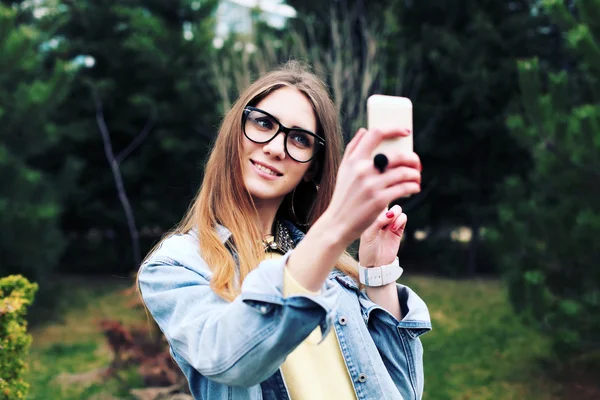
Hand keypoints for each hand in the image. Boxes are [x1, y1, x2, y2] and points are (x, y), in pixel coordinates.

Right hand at [321, 128, 420, 245]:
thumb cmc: (343, 196)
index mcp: (354, 160)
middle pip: (397, 155)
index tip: (406, 131)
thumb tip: (364, 130)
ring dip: (415, 174)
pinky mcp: (379, 200)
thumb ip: (352, 149)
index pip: (376, 134)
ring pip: (403, 172)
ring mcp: (371, 185)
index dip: (394, 129)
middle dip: (412, 158)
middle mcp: (362, 170)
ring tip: (416, 177)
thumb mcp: (343, 170)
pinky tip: (414, 188)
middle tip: (417, 163)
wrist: (338, 223)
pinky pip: (404, 188)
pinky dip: (413, 186)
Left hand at [358, 205, 406, 266]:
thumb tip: (389, 213)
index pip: (376, 201)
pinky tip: (393, 228)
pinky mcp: (398, 230)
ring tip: (390, 223)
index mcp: (370, 216)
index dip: (379, 198)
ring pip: (398, 209)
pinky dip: (400, 220)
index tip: (380, 200)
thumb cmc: (367, 249)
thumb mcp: (367, 235)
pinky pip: (403, 218)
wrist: (375, 264)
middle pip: (389, 202)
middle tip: (387, 214)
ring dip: (395, 213)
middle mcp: (381, 217)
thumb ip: (377, 222)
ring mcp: (390, 223)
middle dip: (389, 205)